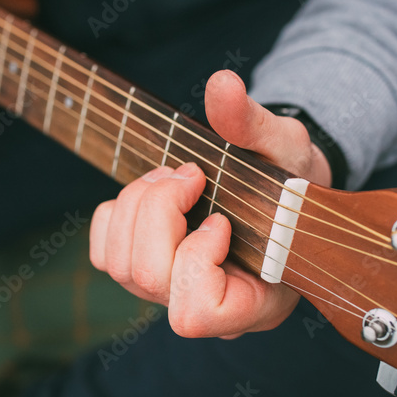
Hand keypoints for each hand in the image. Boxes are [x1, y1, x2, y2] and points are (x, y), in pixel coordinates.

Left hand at [89, 69, 330, 338]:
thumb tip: (221, 84)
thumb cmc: (293, 177)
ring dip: (138, 205)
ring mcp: (173, 293)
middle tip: (190, 174)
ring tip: (173, 178)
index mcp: (256, 300)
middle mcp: (211, 310)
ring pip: (119, 265)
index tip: (221, 219)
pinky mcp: (144, 273)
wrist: (283, 188)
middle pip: (147, 276)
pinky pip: (103, 255)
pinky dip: (117, 215)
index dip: (195, 258)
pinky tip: (153, 194)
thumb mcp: (286, 146)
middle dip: (158, 210)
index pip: (197, 312)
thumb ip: (253, 124)